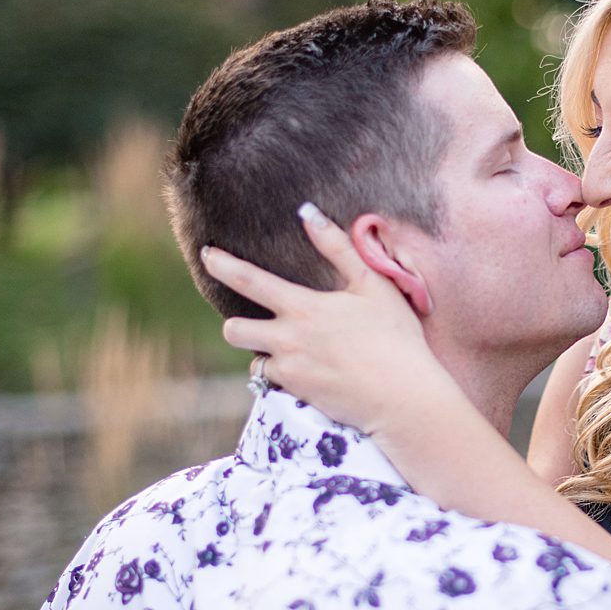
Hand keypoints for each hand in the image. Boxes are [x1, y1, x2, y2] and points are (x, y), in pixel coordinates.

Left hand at [200, 203, 440, 432]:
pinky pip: (274, 385)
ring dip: (263, 354)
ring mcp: (290, 370)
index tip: (207, 254)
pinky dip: (284, 378)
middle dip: (236, 326)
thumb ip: (338, 247)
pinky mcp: (297, 396)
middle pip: (233, 330)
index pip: (250, 280)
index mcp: (304, 307)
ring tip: (292, 351)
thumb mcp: (372, 284)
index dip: (223, 265)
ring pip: (253, 362)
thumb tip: (308, 212)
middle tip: (254, 323)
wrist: (403, 397)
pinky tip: (310, 374)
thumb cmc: (395, 336)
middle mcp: (288, 339)